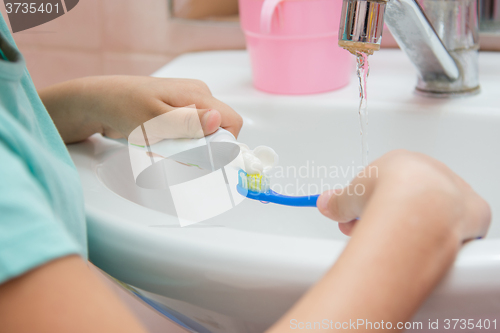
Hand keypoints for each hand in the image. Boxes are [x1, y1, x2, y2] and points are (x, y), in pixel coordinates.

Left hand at [39, 76, 242, 143]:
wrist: (98, 101)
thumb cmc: (123, 107)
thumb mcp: (155, 119)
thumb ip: (187, 122)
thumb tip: (218, 120)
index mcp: (198, 93)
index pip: (232, 121)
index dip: (223, 143)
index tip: (201, 156)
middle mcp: (198, 95)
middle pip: (219, 129)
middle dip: (203, 147)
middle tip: (175, 151)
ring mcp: (188, 103)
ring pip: (205, 133)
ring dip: (189, 146)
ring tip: (163, 146)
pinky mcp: (178, 111)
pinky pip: (191, 132)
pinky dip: (180, 142)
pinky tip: (161, 141)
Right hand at [317, 150, 490, 241]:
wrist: (419, 205)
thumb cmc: (385, 192)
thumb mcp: (349, 196)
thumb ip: (337, 200)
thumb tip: (323, 203)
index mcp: (402, 161)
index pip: (382, 183)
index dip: (365, 203)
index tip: (354, 218)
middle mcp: (430, 171)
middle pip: (406, 197)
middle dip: (383, 216)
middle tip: (368, 233)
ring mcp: (454, 190)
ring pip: (431, 210)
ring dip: (410, 226)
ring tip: (393, 242)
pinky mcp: (474, 212)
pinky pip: (459, 224)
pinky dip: (444, 234)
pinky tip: (428, 244)